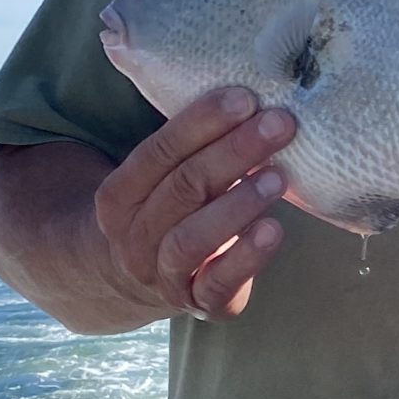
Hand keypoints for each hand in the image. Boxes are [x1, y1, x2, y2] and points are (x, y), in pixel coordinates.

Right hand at [93, 88, 296, 320]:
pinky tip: (274, 230)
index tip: (244, 97)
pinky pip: (217, 285)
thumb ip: (187, 147)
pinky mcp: (197, 303)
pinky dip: (246, 259)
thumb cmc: (165, 209)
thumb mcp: (158, 177)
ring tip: (280, 176)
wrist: (132, 278)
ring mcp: (161, 274)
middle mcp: (133, 236)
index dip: (201, 124)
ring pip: (194, 238)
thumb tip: (248, 96)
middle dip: (234, 152)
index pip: (157, 153)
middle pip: (182, 189)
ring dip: (239, 204)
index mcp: (118, 196)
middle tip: (279, 124)